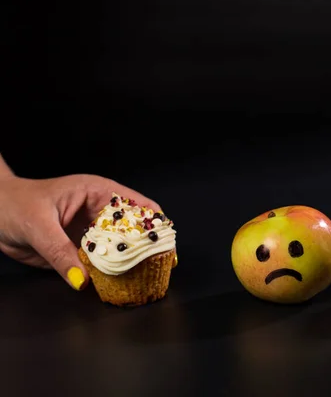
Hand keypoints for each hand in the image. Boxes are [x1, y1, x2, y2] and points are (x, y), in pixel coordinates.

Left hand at [0, 173, 159, 290]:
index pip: (138, 206)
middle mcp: (100, 213)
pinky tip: (119, 286)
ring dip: (130, 264)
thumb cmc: (13, 205)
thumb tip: (83, 281)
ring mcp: (91, 233)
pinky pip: (101, 264)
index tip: (166, 244)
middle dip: (148, 248)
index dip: (155, 223)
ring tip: (146, 280)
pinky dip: (111, 275)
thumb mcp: (38, 226)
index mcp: (98, 193)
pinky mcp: (80, 251)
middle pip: (135, 230)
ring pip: (120, 249)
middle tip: (161, 268)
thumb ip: (60, 253)